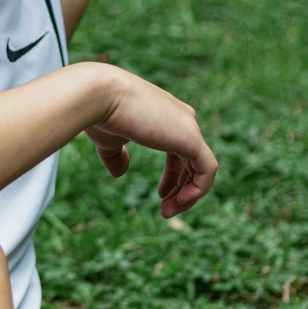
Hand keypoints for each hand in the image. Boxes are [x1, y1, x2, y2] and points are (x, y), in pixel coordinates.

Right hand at [84, 68, 217, 218]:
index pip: (180, 150)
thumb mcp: (109, 140)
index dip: (173, 176)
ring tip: (167, 212)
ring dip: (188, 195)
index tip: (161, 195)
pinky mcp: (192, 138)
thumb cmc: (100, 114)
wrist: (100, 96)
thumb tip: (120, 174)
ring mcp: (189, 127)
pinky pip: (207, 170)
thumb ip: (117, 156)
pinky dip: (198, 189)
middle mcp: (182, 118)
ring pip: (202, 168)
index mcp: (165, 116)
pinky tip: (178, 201)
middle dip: (181, 189)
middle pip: (193, 161)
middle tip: (165, 211)